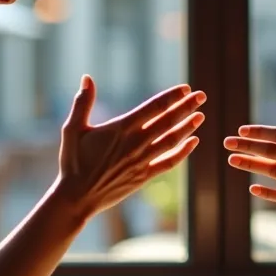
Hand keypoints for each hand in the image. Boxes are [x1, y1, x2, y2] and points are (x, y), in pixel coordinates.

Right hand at [56, 76, 204, 215]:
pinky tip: (193, 142)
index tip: (186, 88)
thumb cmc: (73, 162)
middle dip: (187, 107)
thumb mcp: (73, 129)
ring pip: (172, 140)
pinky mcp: (144, 176)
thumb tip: (87, 78)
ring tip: (201, 116)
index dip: (172, 96)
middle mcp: (136, 143)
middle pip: (168, 121)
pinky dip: (183, 152)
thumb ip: (82, 103)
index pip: (154, 107)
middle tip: (202, 96)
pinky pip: (169, 162)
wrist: (77, 197)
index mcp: (121, 128)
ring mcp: (142, 160)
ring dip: (188, 127)